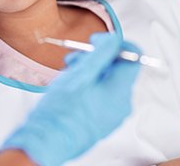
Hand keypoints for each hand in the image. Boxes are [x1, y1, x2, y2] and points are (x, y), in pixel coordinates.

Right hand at [0, 33, 140, 165]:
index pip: (133, 58)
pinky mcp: (102, 120)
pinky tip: (72, 86)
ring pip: (108, 81)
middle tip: (76, 58)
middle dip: (97, 58)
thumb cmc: (60, 110)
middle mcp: (121, 104)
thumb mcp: (81, 73)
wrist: (47, 140)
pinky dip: (89, 86)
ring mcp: (112, 114)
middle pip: (118, 69)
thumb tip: (115, 39)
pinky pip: (102, 95)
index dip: (115, 45)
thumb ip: (102, 53)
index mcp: (120, 91)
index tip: (97, 42)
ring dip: (90, 71)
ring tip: (69, 72)